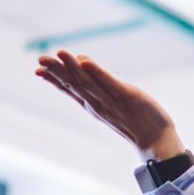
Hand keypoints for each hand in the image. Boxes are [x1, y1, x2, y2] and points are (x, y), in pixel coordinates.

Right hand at [35, 50, 184, 160]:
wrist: (155, 140)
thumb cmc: (134, 121)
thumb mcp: (110, 103)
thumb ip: (96, 86)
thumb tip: (81, 64)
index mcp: (93, 104)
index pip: (70, 89)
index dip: (54, 79)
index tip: (37, 69)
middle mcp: (98, 103)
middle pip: (74, 84)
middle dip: (57, 71)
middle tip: (40, 59)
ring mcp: (111, 101)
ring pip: (88, 83)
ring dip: (73, 68)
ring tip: (60, 54)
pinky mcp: (127, 97)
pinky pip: (110, 84)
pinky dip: (98, 73)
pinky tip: (86, 62)